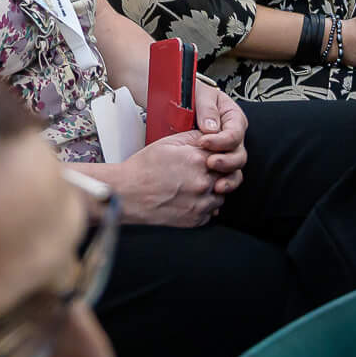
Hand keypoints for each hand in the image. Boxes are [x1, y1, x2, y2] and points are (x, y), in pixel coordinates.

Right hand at [108, 134, 222, 226]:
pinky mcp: (197, 219)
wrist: (128, 194)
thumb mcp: (167, 143)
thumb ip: (194, 138)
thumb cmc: (143, 169)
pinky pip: (212, 211)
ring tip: (193, 184)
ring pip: (222, 194)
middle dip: (217, 172)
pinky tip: (189, 197)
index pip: (225, 154)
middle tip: (201, 170)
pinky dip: (204, 204)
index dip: (217, 155)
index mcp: (198, 160)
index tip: (211, 156)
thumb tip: (210, 137)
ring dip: (213, 189)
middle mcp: (203, 183)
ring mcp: (201, 203)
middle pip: (227, 175)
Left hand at [190, 78, 247, 189]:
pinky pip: (223, 175)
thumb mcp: (199, 94)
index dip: (222, 140)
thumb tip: (212, 128)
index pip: (235, 133)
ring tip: (216, 184)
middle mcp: (232, 136)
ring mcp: (224, 150)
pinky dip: (221, 184)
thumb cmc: (189, 95)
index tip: (204, 142)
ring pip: (234, 168)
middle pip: (239, 154)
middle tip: (209, 163)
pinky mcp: (215, 161)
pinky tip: (214, 191)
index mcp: (232, 118)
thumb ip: (207, 108)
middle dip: (226, 161)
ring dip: (227, 177)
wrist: (173, 101)